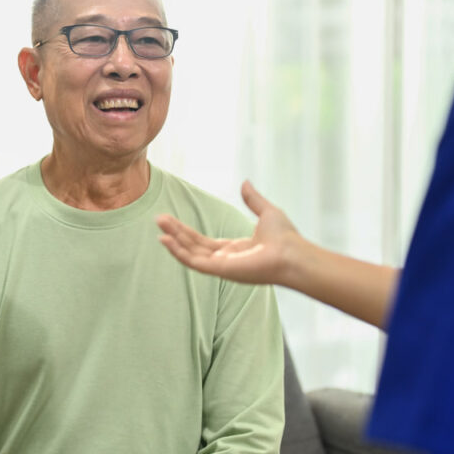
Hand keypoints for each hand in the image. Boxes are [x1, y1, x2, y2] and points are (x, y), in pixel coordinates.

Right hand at [156, 180, 301, 285]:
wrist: (294, 254)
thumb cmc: (286, 238)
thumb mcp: (267, 211)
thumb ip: (253, 199)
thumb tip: (245, 183)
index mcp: (234, 250)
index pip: (203, 241)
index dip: (185, 231)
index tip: (171, 220)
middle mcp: (225, 260)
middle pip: (192, 246)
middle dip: (175, 233)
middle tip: (159, 219)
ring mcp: (222, 267)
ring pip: (190, 254)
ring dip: (174, 240)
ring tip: (159, 227)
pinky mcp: (220, 270)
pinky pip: (194, 262)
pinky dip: (178, 252)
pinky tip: (167, 240)